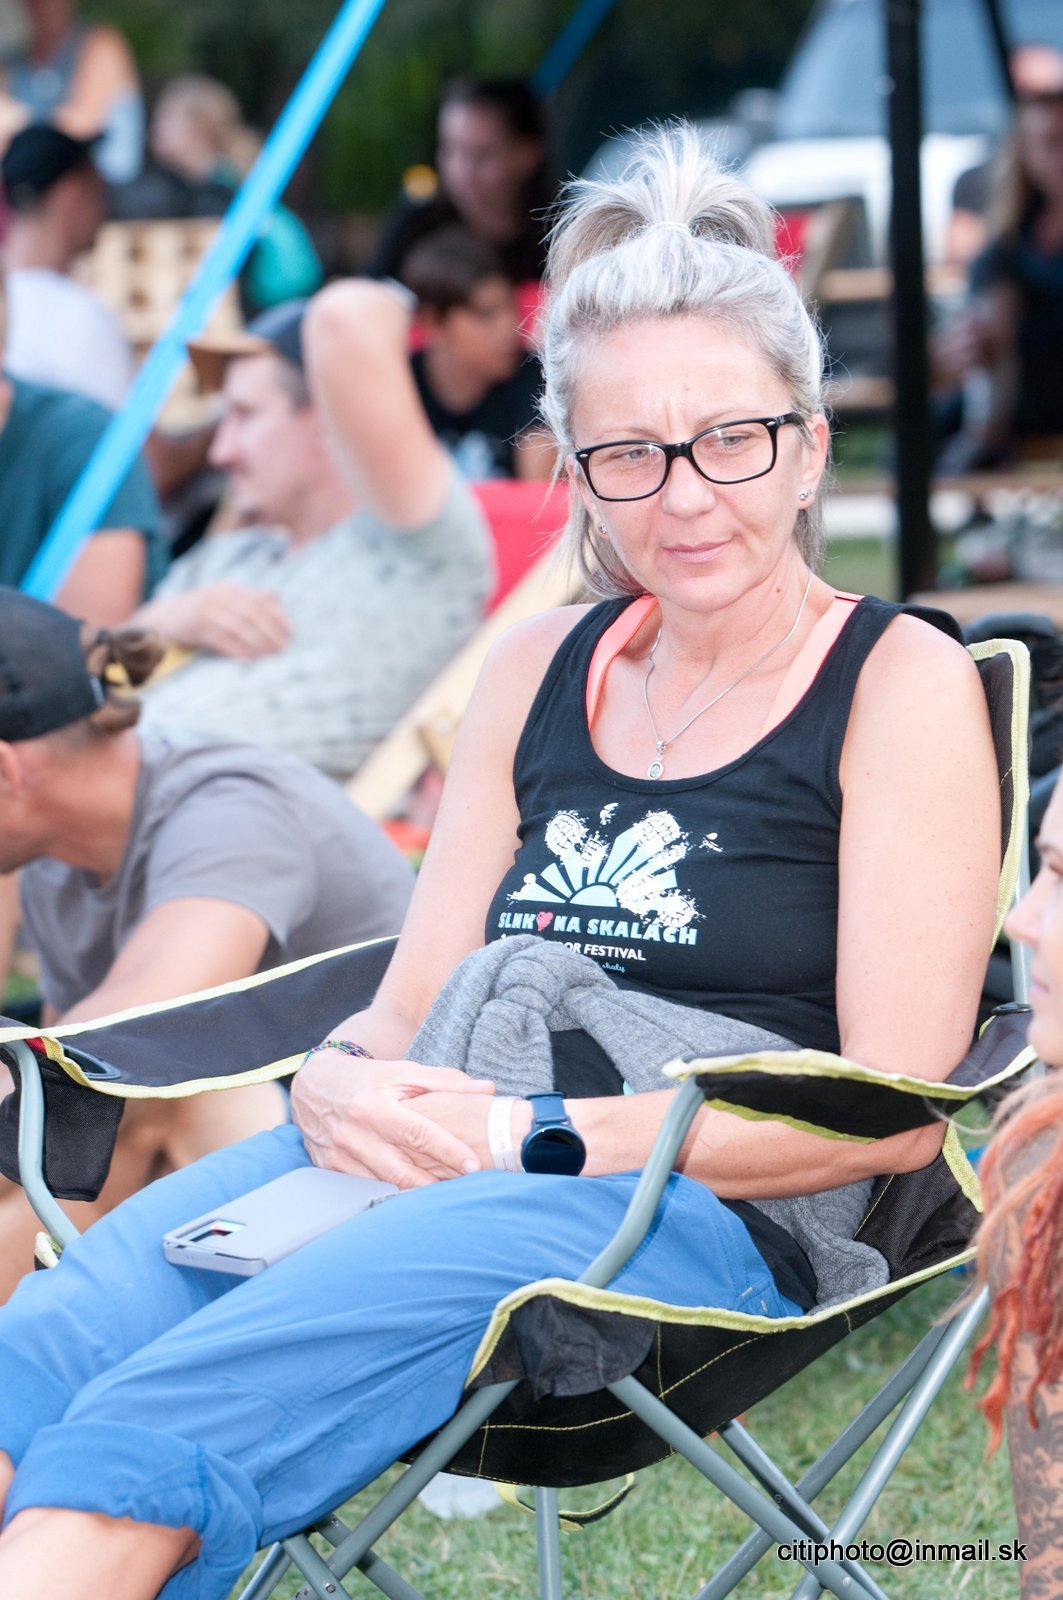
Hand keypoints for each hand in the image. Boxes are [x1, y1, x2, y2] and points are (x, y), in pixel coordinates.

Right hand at [143, 584, 289, 657]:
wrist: (160, 619)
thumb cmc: (197, 613)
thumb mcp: (222, 600)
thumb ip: (248, 598)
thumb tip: (276, 595)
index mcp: (228, 589)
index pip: (259, 600)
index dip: (277, 616)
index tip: (291, 632)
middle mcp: (218, 596)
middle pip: (251, 614)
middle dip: (269, 632)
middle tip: (282, 648)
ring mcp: (205, 610)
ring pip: (238, 627)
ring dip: (256, 643)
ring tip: (269, 656)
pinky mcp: (195, 627)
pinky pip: (220, 640)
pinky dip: (236, 650)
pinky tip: (249, 660)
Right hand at [290, 1053, 494, 1188]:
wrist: (313, 1085)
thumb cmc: (367, 1079)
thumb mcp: (403, 1072)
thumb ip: (446, 1081)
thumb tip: (488, 1088)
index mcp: (375, 1107)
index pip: (418, 1134)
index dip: (448, 1151)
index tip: (474, 1165)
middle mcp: (354, 1134)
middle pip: (400, 1171)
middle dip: (434, 1185)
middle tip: (465, 1191)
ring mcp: (339, 1155)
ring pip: (382, 1186)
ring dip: (413, 1195)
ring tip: (444, 1200)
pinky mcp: (329, 1169)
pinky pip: (363, 1190)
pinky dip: (388, 1195)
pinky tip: (411, 1198)